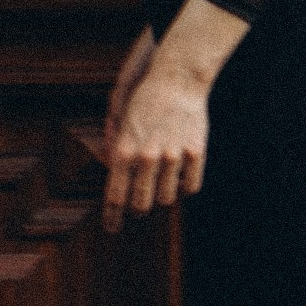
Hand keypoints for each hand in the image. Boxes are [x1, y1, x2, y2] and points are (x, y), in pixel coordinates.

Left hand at [99, 50, 210, 228]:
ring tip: (162, 180)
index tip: (112, 228)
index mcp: (125, 150)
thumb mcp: (123, 123)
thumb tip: (111, 175)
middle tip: (140, 205)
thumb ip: (116, 151)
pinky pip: (190, 187)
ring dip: (162, 194)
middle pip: (141, 206)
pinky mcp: (195, 152)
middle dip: (138, 209)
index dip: (112, 218)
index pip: (115, 197)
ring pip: (166, 199)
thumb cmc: (147, 100)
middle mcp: (147, 156)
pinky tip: (181, 175)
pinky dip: (185, 186)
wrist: (177, 77)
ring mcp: (173, 155)